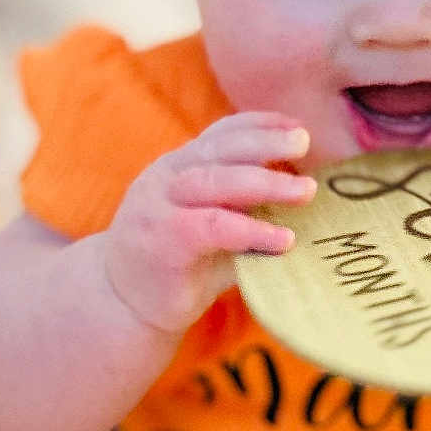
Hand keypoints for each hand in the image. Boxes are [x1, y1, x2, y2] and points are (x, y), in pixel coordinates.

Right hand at [104, 111, 315, 333]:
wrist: (124, 306)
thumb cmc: (180, 265)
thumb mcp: (213, 225)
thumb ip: (244, 206)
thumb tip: (306, 194)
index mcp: (178, 167)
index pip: (220, 134)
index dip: (259, 124)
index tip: (296, 124)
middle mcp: (166, 178)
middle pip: (219, 150)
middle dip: (265, 142)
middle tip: (304, 141)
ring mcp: (160, 207)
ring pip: (216, 183)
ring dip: (266, 183)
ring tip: (306, 191)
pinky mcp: (164, 241)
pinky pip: (214, 227)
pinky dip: (252, 230)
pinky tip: (285, 239)